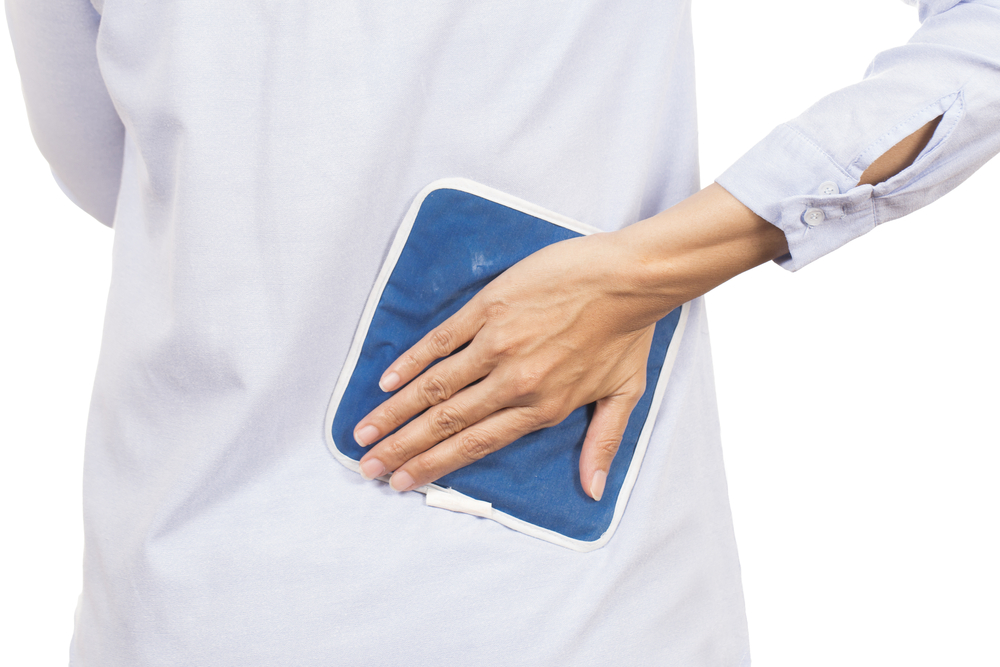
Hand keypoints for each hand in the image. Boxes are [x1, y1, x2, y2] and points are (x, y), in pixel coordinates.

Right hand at [352, 229, 667, 500]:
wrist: (629, 277)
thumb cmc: (628, 333)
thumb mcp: (624, 395)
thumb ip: (602, 444)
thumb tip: (593, 491)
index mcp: (542, 407)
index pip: (476, 444)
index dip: (435, 465)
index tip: (404, 482)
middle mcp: (513, 381)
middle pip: (446, 423)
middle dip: (403, 448)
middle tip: (369, 467)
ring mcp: (497, 344)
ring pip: (435, 386)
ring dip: (395, 412)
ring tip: (364, 433)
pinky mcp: (489, 308)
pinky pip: (441, 341)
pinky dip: (411, 363)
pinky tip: (386, 382)